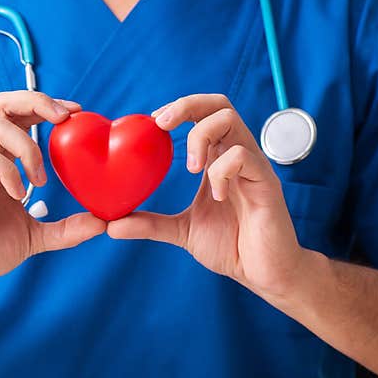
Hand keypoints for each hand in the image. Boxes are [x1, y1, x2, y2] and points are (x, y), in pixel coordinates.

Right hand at [0, 91, 106, 294]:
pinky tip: (18, 195)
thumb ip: (66, 229)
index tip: (76, 114)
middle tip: (63, 118)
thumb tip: (103, 223)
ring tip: (40, 179)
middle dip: (36, 101)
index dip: (47, 107)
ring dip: (27, 147)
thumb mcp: (34, 237)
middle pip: (2, 103)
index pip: (20, 116)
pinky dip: (7, 171)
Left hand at [107, 94, 308, 298]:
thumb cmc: (231, 246)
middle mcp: (237, 155)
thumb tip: (111, 225)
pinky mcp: (267, 184)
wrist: (264, 273)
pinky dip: (222, 171)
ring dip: (201, 137)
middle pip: (219, 104)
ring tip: (191, 168)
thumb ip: (149, 224)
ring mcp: (253, 167)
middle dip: (187, 106)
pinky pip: (244, 157)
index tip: (153, 123)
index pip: (203, 114)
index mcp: (218, 160)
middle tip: (163, 126)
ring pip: (231, 121)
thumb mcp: (181, 232)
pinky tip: (216, 195)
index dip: (177, 110)